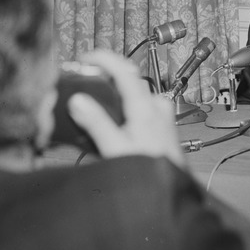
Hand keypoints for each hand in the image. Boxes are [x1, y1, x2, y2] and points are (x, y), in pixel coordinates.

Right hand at [66, 48, 184, 166]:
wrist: (170, 190)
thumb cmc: (148, 172)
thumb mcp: (115, 148)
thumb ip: (96, 123)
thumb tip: (78, 100)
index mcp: (146, 107)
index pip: (124, 70)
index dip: (103, 59)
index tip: (84, 58)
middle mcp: (157, 106)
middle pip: (129, 79)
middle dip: (105, 76)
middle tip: (84, 80)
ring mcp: (162, 113)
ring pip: (135, 92)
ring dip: (115, 91)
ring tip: (93, 99)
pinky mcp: (162, 122)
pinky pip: (141, 104)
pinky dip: (124, 104)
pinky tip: (112, 117)